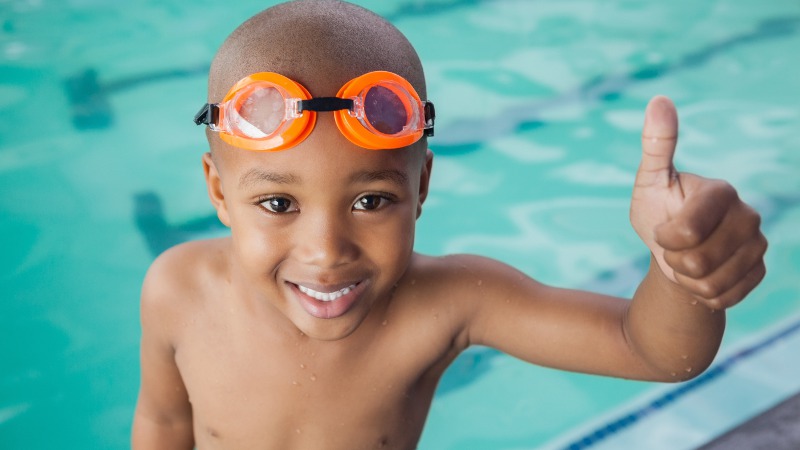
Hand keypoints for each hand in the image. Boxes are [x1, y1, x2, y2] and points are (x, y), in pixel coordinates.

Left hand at [630, 96, 766, 308]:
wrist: (673, 253)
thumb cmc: (658, 212)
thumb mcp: (650, 181)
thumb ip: (657, 145)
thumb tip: (659, 99)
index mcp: (721, 191)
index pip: (689, 230)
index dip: (665, 238)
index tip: (660, 230)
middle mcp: (748, 215)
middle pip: (699, 260)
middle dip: (673, 260)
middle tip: (672, 247)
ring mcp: (758, 245)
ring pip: (710, 281)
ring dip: (686, 279)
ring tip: (685, 261)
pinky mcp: (759, 271)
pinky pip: (723, 297)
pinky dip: (702, 293)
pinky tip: (701, 277)